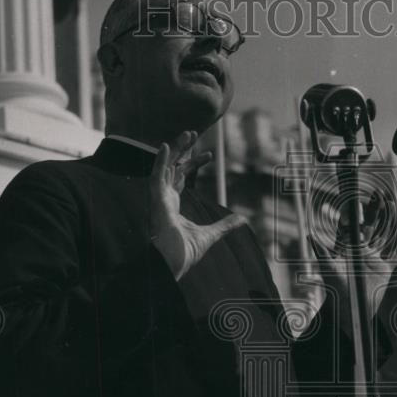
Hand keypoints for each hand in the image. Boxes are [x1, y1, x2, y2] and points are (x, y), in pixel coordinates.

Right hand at [150, 130, 246, 280]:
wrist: (174, 263)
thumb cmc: (185, 252)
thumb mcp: (211, 234)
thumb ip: (224, 225)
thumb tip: (241, 220)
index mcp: (173, 204)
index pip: (182, 177)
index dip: (193, 164)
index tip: (208, 155)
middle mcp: (164, 198)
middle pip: (173, 167)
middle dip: (183, 150)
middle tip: (194, 133)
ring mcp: (159, 199)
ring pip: (165, 167)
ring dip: (175, 150)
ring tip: (187, 134)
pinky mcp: (156, 201)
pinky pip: (155, 177)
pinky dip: (159, 161)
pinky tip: (166, 147)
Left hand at [308, 199, 396, 336]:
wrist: (351, 310)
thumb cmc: (337, 290)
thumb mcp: (329, 269)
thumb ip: (321, 252)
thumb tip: (309, 235)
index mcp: (349, 249)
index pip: (354, 227)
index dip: (356, 213)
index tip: (358, 199)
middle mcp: (362, 252)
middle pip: (371, 227)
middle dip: (375, 211)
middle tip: (379, 195)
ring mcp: (374, 259)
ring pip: (384, 236)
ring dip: (389, 222)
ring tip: (393, 206)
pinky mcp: (385, 269)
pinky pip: (394, 254)